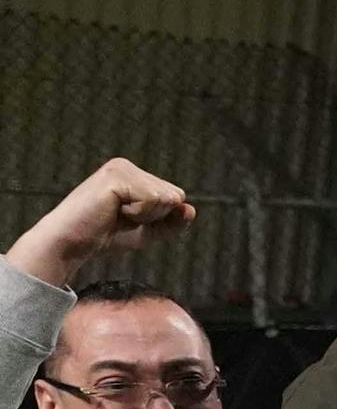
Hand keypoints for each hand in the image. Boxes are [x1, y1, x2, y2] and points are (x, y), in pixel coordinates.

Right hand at [11, 157, 193, 282]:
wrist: (72, 243)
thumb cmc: (105, 237)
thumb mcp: (147, 232)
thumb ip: (172, 222)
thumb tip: (191, 209)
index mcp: (134, 174)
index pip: (175, 197)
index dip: (160, 218)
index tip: (129, 219)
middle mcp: (127, 166)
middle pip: (175, 196)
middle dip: (155, 216)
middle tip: (121, 218)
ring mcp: (121, 168)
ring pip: (168, 198)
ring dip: (146, 216)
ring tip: (116, 214)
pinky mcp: (116, 177)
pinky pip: (154, 200)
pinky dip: (138, 215)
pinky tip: (113, 212)